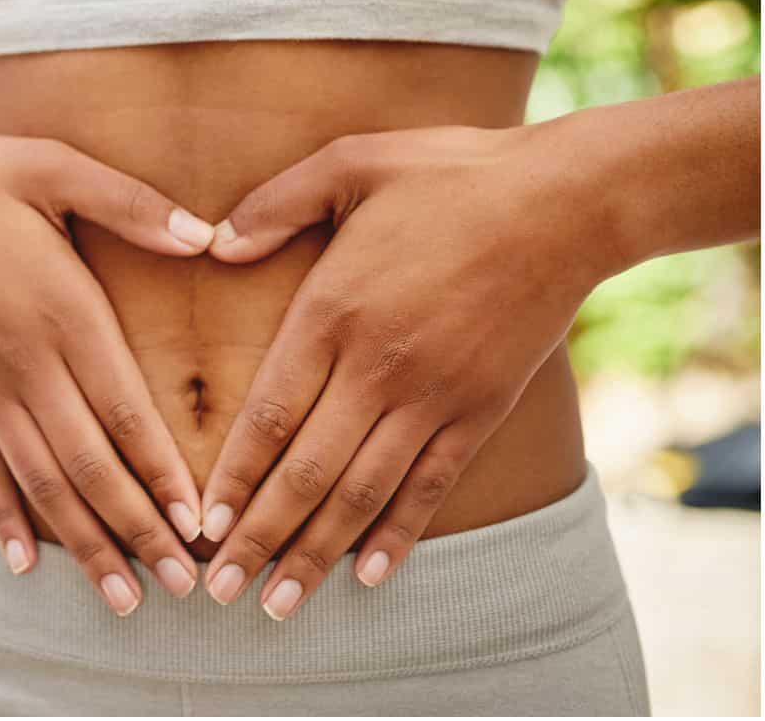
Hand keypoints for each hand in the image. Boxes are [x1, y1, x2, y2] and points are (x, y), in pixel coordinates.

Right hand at [0, 133, 215, 614]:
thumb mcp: (51, 166)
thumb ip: (130, 202)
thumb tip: (204, 236)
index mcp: (65, 312)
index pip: (127, 410)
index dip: (164, 472)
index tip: (200, 523)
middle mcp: (27, 365)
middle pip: (92, 465)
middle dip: (141, 532)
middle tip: (186, 586)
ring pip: (42, 483)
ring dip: (86, 545)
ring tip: (126, 600)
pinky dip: (4, 519)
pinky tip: (23, 565)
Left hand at [195, 123, 606, 619]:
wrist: (566, 200)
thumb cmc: (451, 173)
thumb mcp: (349, 163)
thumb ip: (274, 205)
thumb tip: (212, 243)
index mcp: (333, 310)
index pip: (269, 414)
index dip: (233, 476)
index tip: (201, 525)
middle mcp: (378, 367)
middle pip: (306, 472)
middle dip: (258, 537)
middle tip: (220, 591)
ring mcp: (433, 396)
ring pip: (363, 493)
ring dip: (317, 553)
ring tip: (279, 605)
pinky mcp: (480, 409)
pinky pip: (431, 486)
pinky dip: (399, 534)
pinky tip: (370, 576)